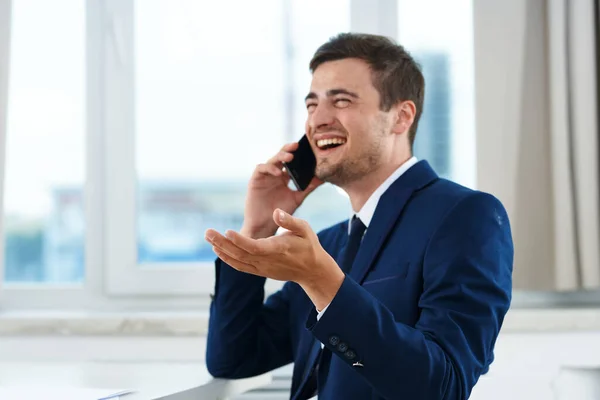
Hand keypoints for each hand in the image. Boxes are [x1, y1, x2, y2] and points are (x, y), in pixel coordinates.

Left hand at [205, 209, 344, 309]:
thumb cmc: (308, 245)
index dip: (239, 241)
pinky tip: (217, 250)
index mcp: (278, 249)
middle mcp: (267, 260)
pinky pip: (240, 266)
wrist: (311, 270)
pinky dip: (227, 259)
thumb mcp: (305, 229)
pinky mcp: (260, 271)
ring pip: (238, 260)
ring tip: (208, 236)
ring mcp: (262, 267)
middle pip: (240, 253)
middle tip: (207, 231)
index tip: (227, 231)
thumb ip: (290, 221)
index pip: (255, 247)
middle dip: (222, 242)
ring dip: (221, 249)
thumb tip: (276, 211)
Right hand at [241, 142, 322, 238]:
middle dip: (288, 149)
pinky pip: (261, 169)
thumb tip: (323, 177)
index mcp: (284, 177)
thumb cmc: (281, 214)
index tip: (308, 149)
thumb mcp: (297, 198)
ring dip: (280, 157)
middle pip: (281, 156)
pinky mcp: (255, 180)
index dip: (297, 153)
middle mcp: (274, 174)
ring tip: (290, 157)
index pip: (291, 161)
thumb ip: (308, 187)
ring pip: (272, 160)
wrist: (264, 227)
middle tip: (297, 145)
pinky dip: (270, 168)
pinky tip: (279, 173)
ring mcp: (265, 176)